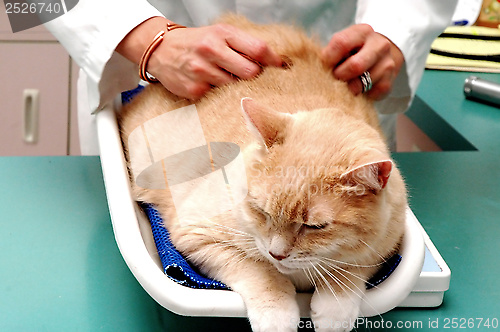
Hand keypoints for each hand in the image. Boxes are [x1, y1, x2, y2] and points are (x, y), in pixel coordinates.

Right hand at [117, 17, 282, 99]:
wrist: (161, 49)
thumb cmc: (196, 42)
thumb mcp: (220, 34)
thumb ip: (245, 45)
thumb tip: (274, 62)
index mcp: (222, 34)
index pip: (258, 49)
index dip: (274, 61)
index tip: (282, 69)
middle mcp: (211, 51)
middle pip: (250, 72)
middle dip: (256, 77)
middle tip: (254, 79)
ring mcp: (201, 72)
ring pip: (235, 88)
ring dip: (237, 88)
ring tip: (229, 81)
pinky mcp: (194, 90)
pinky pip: (218, 98)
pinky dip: (221, 96)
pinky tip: (214, 88)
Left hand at [321, 24, 404, 100]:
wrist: (380, 55)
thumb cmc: (353, 51)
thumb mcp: (343, 44)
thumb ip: (330, 53)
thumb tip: (316, 69)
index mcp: (363, 32)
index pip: (341, 43)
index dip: (328, 58)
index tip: (323, 65)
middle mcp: (379, 45)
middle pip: (355, 66)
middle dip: (339, 76)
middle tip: (335, 78)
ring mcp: (387, 64)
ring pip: (361, 84)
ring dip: (348, 88)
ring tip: (346, 84)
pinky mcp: (389, 82)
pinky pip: (369, 95)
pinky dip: (359, 95)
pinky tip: (358, 88)